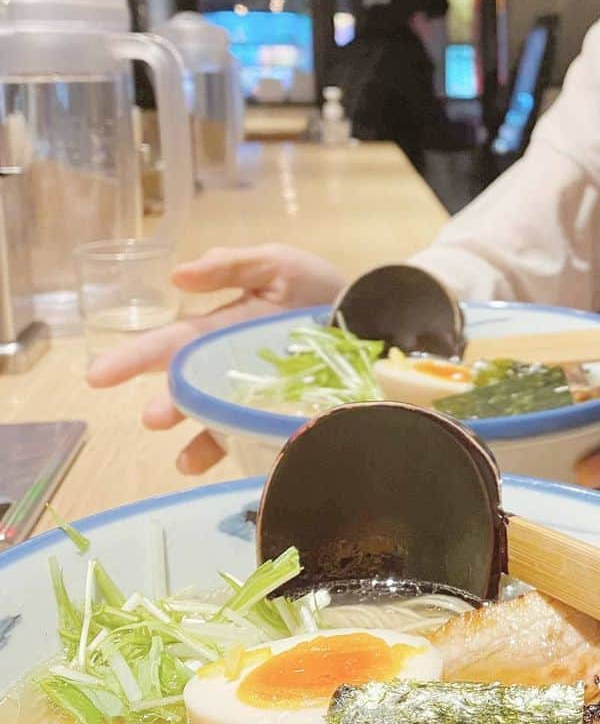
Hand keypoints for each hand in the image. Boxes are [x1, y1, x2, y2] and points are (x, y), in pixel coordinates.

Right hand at [87, 245, 345, 474]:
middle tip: (149, 417)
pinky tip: (215, 459)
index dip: (135, 358)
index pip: (171, 344)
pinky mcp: (283, 417)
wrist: (377, 318)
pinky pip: (254, 439)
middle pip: (188, 388)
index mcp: (222, 330)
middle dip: (164, 402)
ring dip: (195, 431)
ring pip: (215, 418)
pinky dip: (234, 450)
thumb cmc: (321, 289)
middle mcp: (230, 367)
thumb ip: (231, 265)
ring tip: (183, 444)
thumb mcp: (277, 263)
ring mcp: (256, 396)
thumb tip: (179, 274)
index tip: (97, 376)